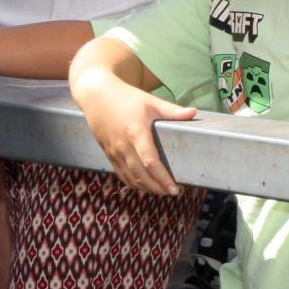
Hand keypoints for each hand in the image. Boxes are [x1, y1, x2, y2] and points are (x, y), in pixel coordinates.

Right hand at [78, 78, 195, 194]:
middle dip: (157, 187)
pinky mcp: (108, 153)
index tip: (174, 188)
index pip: (150, 162)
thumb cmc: (125, 97)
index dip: (163, 178)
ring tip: (160, 191)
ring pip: (130, 178)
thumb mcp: (149, 101)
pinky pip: (120, 174)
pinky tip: (142, 185)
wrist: (95, 95)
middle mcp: (123, 146)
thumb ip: (171, 111)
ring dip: (146, 188)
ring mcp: (114, 151)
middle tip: (171, 192)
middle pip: (141, 175)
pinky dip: (132, 183)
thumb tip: (193, 112)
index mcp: (136, 133)